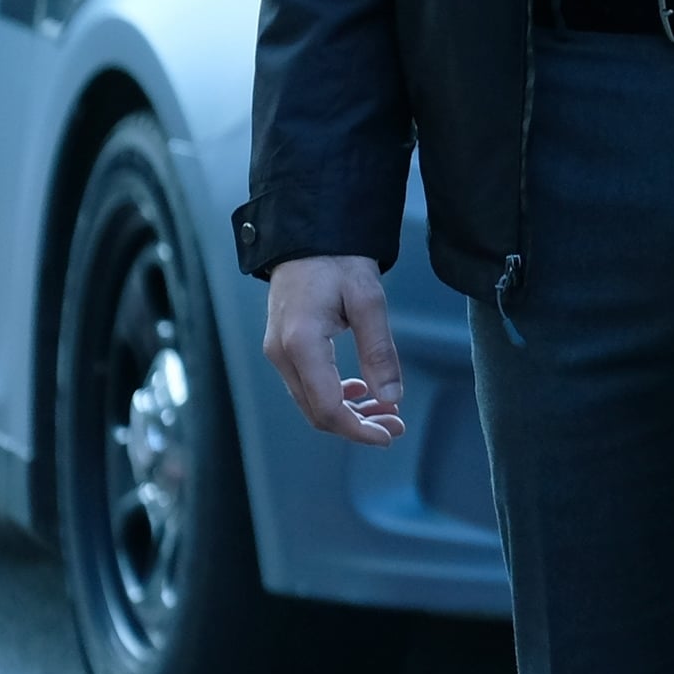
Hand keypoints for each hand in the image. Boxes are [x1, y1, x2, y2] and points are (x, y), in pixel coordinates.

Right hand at [260, 255, 404, 445]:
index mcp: (301, 343)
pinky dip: (334, 396)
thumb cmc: (338, 261)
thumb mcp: (369, 299)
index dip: (358, 429)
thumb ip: (379, 351)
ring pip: (311, 402)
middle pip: (316, 411)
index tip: (389, 435)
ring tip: (385, 412)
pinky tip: (360, 391)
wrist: (307, 238)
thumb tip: (392, 397)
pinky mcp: (282, 349)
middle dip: (357, 425)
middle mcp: (281, 354)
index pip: (327, 405)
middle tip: (395, 427)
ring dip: (347, 413)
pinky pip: (306, 385)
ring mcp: (277, 353)